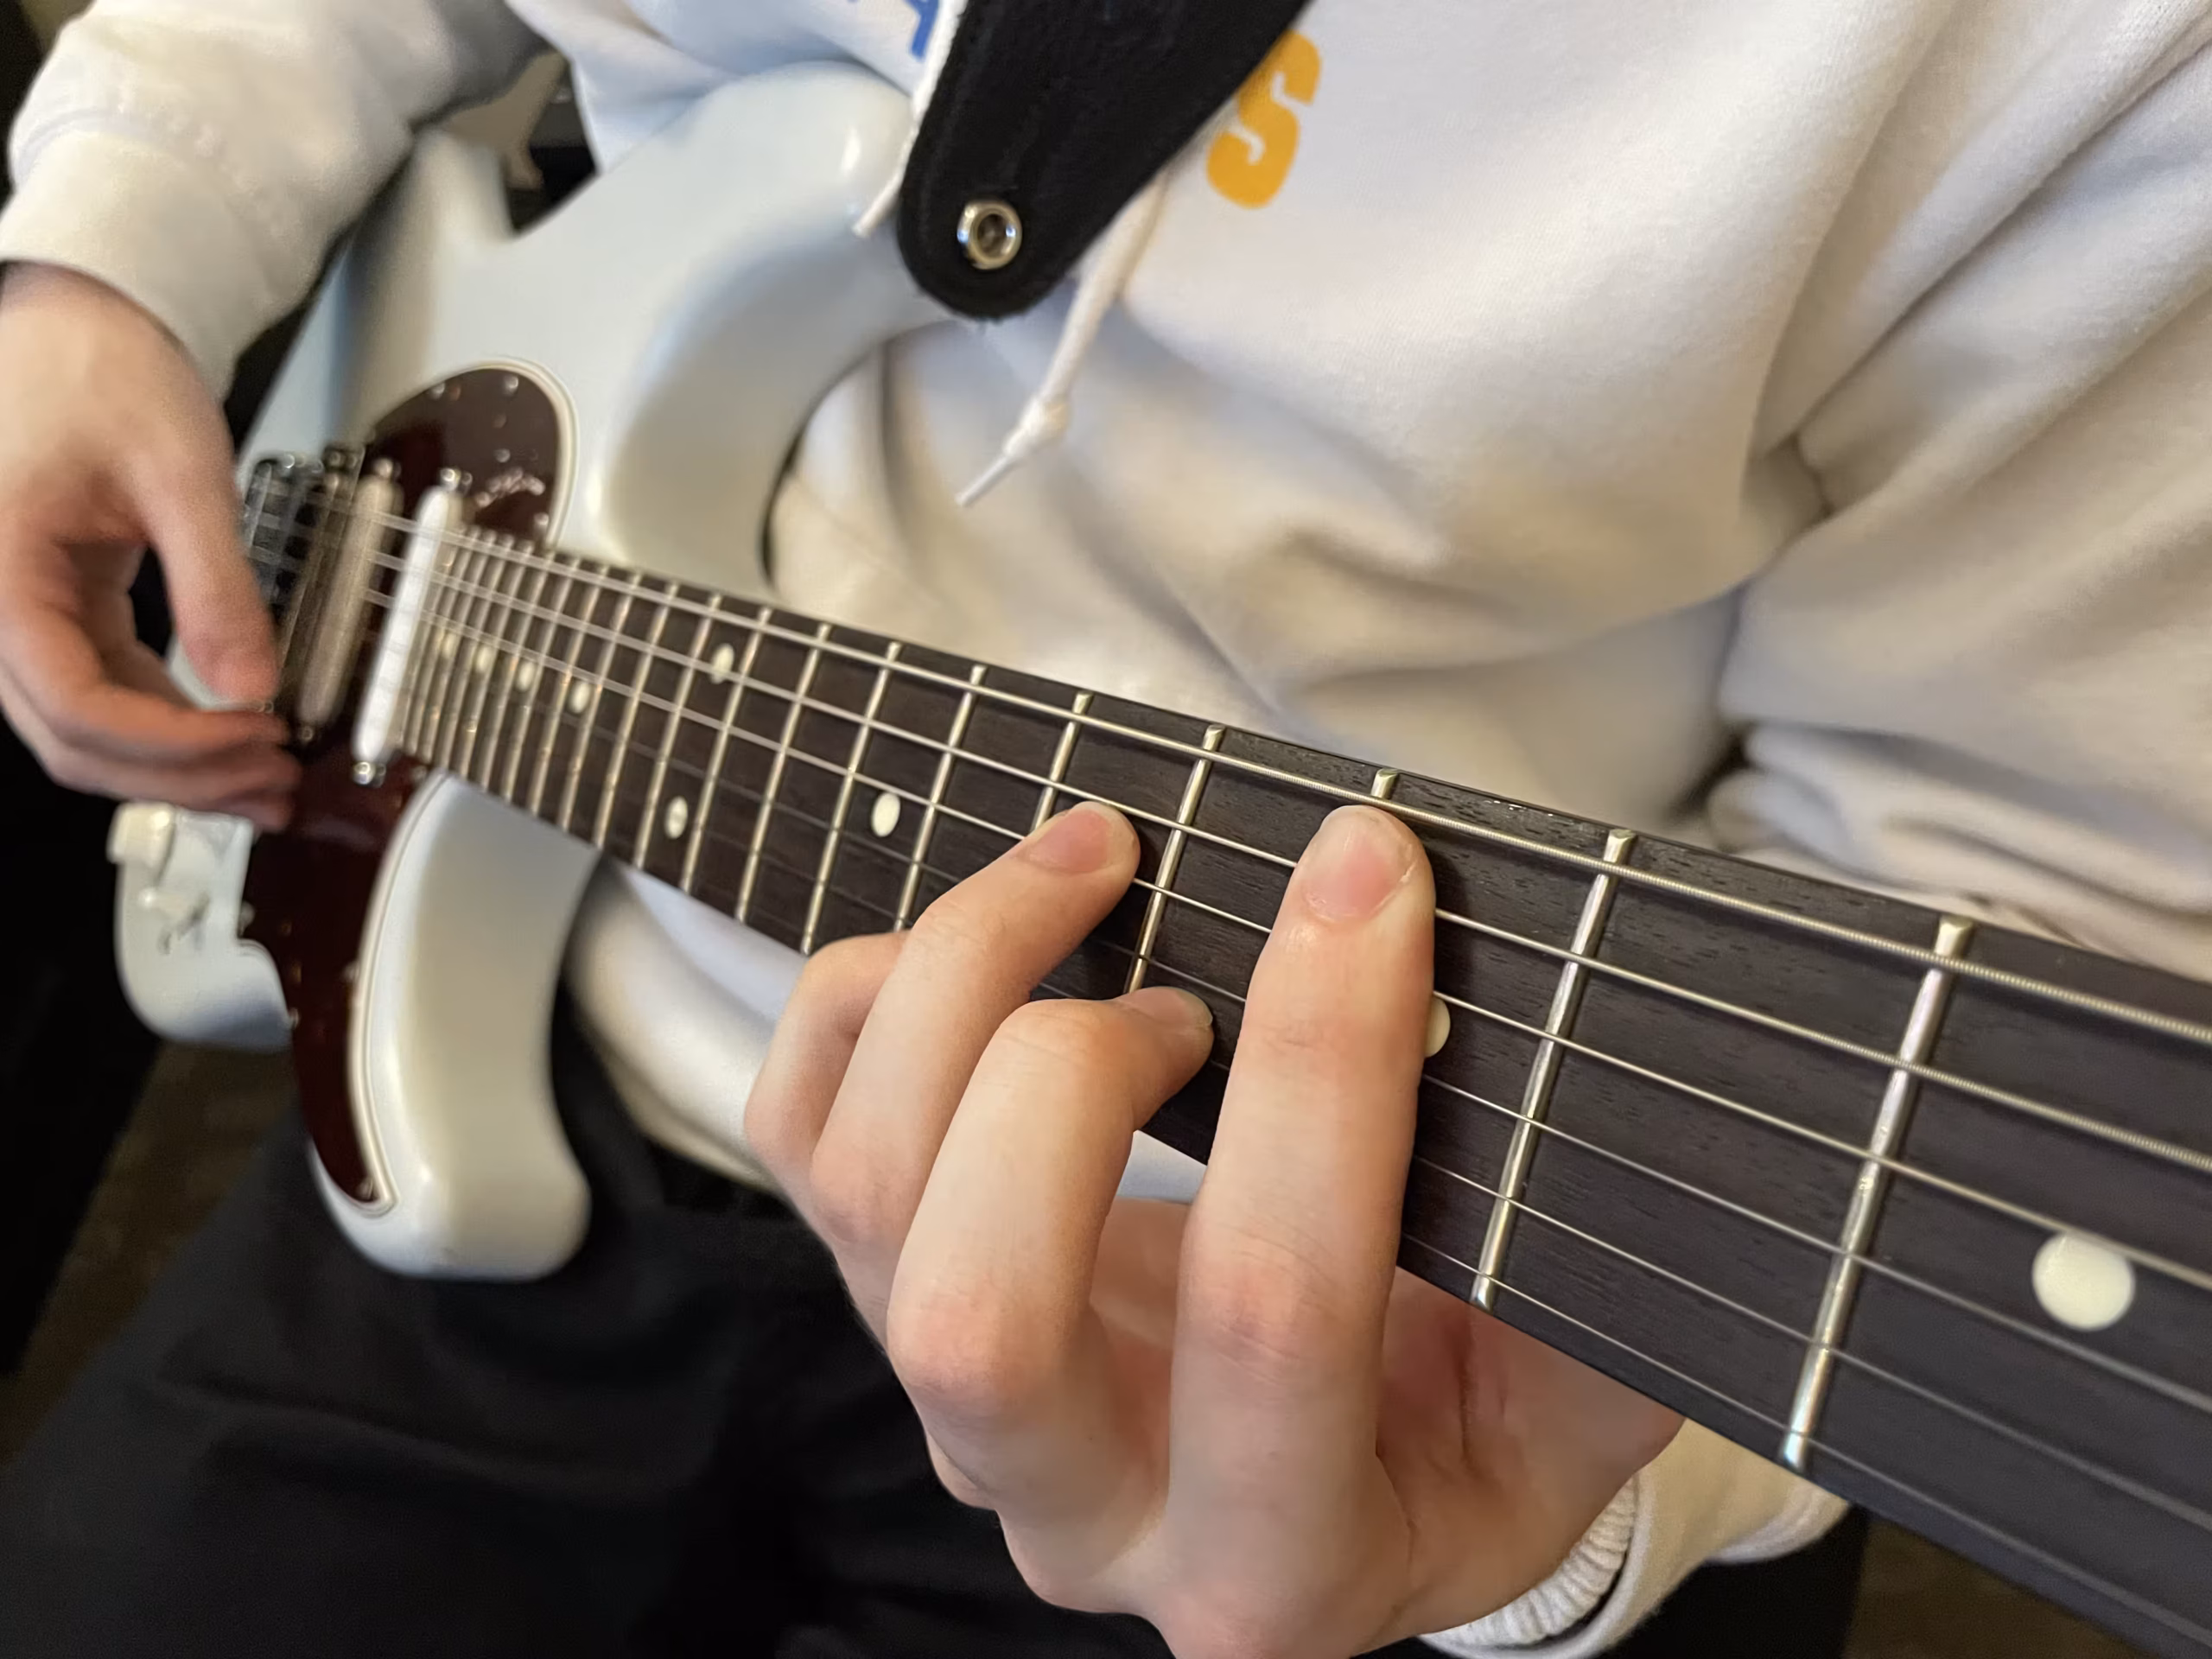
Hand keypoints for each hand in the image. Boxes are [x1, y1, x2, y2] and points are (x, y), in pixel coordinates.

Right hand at [0, 264, 292, 827]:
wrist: (73, 325)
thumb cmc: (101, 371)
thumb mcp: (179, 472)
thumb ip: (217, 585)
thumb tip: (254, 686)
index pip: (76, 704)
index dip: (174, 743)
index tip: (258, 738)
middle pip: (74, 742)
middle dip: (181, 779)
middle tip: (276, 787)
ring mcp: (22, 617)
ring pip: (86, 733)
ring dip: (178, 770)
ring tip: (268, 782)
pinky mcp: (60, 614)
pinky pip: (105, 695)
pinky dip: (170, 729)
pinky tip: (234, 739)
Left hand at [750, 801, 1680, 1656]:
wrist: (1347, 1462)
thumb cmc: (1469, 1408)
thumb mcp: (1578, 1387)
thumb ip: (1598, 1279)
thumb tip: (1589, 1072)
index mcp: (1288, 1554)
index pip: (1273, 1314)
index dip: (1321, 1072)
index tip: (1371, 875)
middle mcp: (1089, 1508)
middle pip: (980, 1316)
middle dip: (1075, 1074)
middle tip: (1195, 975)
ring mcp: (963, 1412)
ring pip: (868, 1203)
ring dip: (965, 986)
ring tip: (1099, 871)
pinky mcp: (886, 1300)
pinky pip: (801, 1133)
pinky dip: (865, 992)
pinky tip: (992, 929)